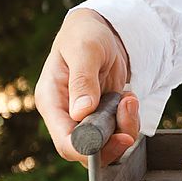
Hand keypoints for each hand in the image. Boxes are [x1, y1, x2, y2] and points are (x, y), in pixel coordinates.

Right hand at [35, 9, 140, 166]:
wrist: (102, 30)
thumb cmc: (86, 34)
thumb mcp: (84, 50)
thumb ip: (82, 80)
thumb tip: (80, 112)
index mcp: (52, 101)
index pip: (65, 142)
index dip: (90, 148)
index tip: (116, 137)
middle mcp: (66, 115)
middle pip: (88, 150)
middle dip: (114, 138)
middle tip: (129, 108)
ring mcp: (85, 117)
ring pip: (107, 143)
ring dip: (126, 125)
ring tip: (129, 97)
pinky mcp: (103, 115)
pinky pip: (119, 131)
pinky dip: (130, 119)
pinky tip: (128, 97)